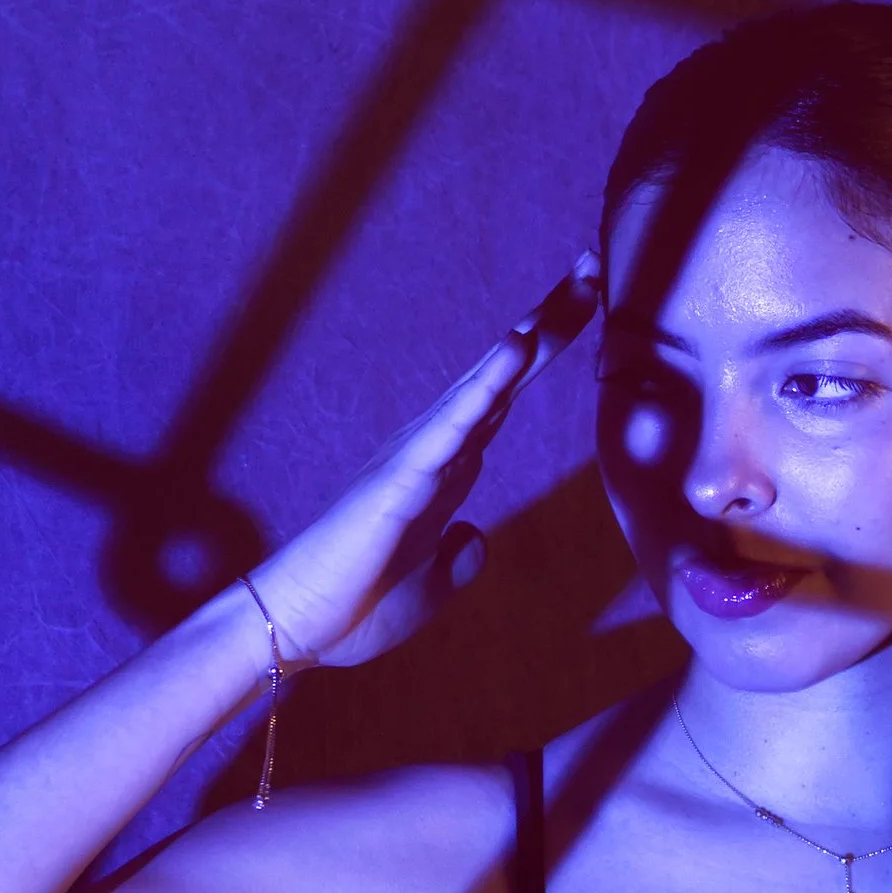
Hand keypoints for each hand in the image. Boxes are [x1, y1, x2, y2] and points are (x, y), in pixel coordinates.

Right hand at [244, 256, 599, 670]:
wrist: (296, 627)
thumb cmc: (356, 606)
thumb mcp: (429, 586)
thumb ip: (454, 558)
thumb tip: (474, 538)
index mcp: (444, 467)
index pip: (504, 397)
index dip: (544, 351)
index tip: (586, 302)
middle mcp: (434, 448)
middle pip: (503, 374)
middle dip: (550, 322)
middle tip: (594, 265)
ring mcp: (418, 457)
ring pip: (485, 385)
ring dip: (530, 338)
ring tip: (573, 290)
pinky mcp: (402, 479)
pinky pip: (453, 424)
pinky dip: (487, 386)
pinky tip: (516, 349)